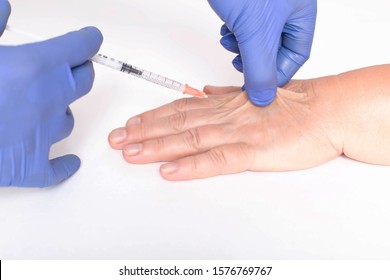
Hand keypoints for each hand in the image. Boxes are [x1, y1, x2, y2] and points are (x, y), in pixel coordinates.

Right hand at [0, 2, 102, 186]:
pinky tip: (70, 163)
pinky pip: (56, 169)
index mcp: (35, 66)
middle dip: (80, 71)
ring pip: (68, 119)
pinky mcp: (30, 166)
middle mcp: (48, 99)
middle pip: (83, 81)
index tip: (90, 38)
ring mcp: (43, 134)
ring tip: (46, 106)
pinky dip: (64, 165)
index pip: (79, 48)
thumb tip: (4, 7)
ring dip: (61, 110)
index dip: (87, 41)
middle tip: (72, 67)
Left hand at [108, 81, 342, 180]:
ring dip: (156, 146)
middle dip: (143, 132)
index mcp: (225, 103)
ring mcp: (238, 133)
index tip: (131, 123)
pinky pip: (216, 159)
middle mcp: (225, 116)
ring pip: (189, 140)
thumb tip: (205, 90)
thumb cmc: (294, 103)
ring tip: (130, 152)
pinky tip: (169, 171)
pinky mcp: (253, 151)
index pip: (180, 108)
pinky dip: (191, 165)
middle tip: (117, 139)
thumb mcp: (254, 94)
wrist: (326, 111)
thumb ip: (226, 94)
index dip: (153, 116)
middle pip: (176, 123)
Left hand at [208, 0, 316, 105]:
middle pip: (275, 50)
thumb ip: (259, 70)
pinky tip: (225, 30)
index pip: (296, 57)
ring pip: (256, 41)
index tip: (257, 89)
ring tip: (230, 41)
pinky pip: (243, 27)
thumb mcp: (255, 32)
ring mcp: (265, 5)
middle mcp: (286, 9)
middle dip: (254, 60)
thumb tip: (263, 98)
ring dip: (240, 47)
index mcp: (301, 13)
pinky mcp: (245, 3)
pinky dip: (233, 34)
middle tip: (241, 64)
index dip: (276, 76)